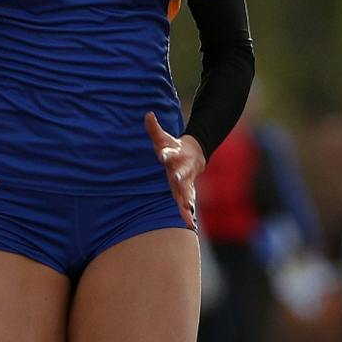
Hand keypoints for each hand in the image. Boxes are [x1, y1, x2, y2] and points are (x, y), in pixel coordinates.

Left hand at [146, 112, 203, 228]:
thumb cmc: (172, 147)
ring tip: (189, 213)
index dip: (166, 153)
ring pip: (187, 193)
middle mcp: (182, 170)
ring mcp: (186, 182)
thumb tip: (148, 114)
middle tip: (182, 186)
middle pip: (182, 176)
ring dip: (188, 203)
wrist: (194, 155)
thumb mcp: (163, 138)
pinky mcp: (186, 191)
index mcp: (175, 156)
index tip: (163, 154)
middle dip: (182, 182)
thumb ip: (154, 128)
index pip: (169, 154)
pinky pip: (187, 204)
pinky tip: (190, 226)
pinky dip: (188, 215)